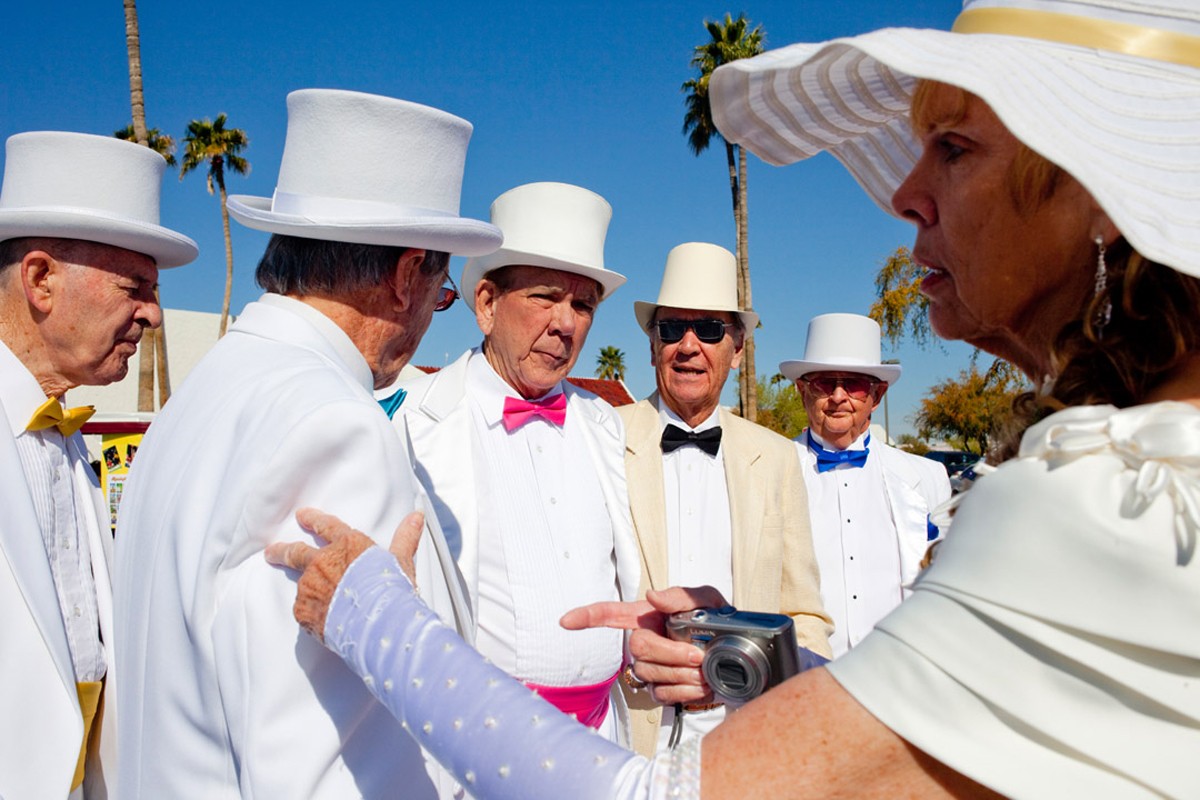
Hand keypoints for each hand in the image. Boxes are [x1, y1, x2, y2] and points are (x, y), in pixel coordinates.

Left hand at [264, 508, 423, 640]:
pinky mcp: (303, 609)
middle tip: (273, 551)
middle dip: (282, 550)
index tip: (302, 515)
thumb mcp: (402, 560)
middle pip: (296, 552)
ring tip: (310, 598)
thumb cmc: (392, 590)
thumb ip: (405, 538)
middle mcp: (324, 561)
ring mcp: (311, 585)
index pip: (327, 526)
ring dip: (304, 587)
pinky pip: (303, 609)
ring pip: (302, 583)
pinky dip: (310, 611)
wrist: (378, 622)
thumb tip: (416, 516)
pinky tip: (319, 617)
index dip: (314, 519)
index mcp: (348, 545)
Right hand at [561, 585, 726, 704]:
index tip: (566, 621)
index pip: (610, 614)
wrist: (738, 656)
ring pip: (649, 673)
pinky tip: (701, 685)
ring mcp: (649, 668)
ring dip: (681, 674)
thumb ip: (682, 596)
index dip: (587, 617)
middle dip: (669, 653)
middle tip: (697, 655)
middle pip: (637, 648)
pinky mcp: (659, 691)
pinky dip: (684, 692)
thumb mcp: (707, 600)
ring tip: (705, 670)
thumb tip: (653, 596)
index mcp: (648, 617)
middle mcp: (644, 641)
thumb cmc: (718, 623)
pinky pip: (661, 695)